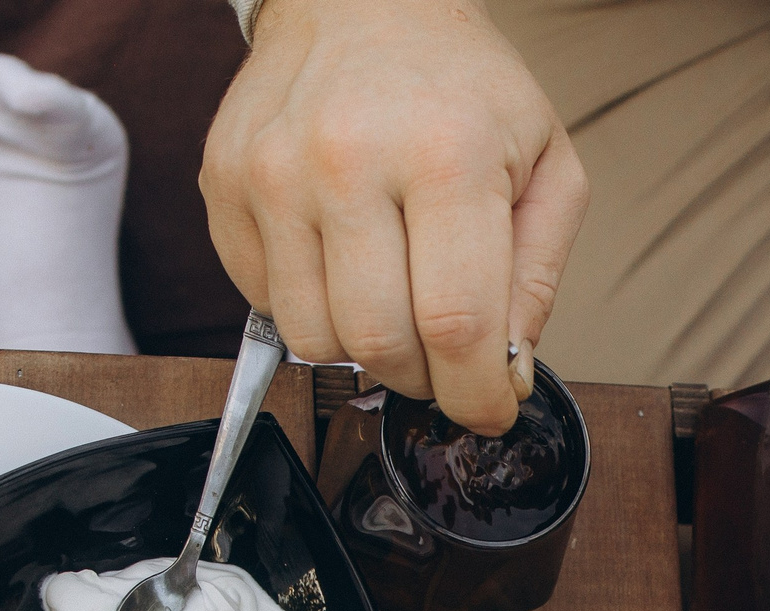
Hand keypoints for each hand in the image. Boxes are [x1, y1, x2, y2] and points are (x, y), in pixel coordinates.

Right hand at [202, 0, 587, 434]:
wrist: (360, 2)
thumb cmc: (460, 86)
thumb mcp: (544, 163)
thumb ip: (535, 277)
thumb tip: (505, 374)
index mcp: (444, 154)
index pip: (455, 323)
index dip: (475, 393)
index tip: (488, 410)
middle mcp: (347, 161)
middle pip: (378, 343)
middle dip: (422, 378)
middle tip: (444, 356)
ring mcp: (272, 174)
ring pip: (314, 340)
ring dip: (363, 351)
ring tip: (394, 302)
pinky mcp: (225, 185)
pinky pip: (265, 304)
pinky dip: (311, 310)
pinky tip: (343, 265)